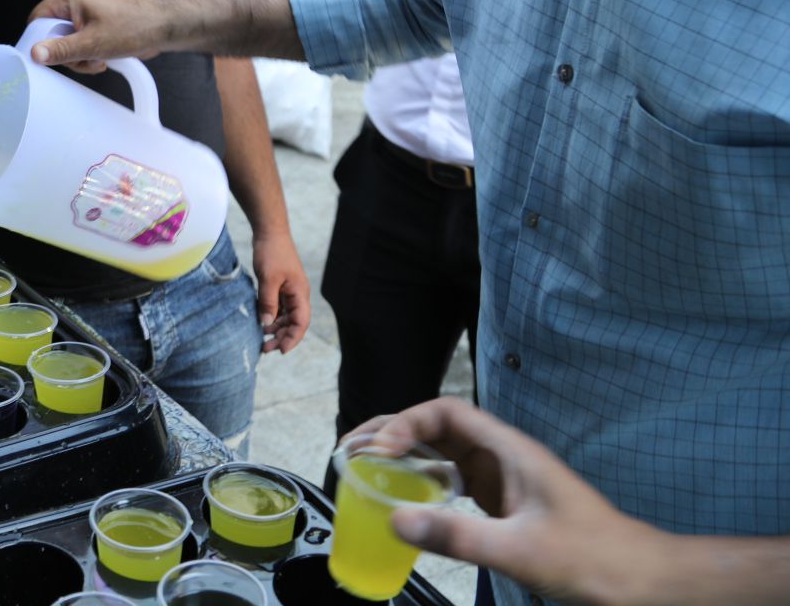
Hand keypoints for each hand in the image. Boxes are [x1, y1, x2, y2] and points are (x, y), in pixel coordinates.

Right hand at [26, 0, 168, 73]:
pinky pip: (80, 46)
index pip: (37, 19)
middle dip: (66, 53)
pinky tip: (103, 59)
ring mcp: (85, 17)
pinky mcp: (94, 29)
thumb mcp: (92, 43)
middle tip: (82, 58)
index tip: (46, 57)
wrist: (163, 28)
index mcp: (69, 0)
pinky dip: (88, 57)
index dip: (38, 40)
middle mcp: (74, 5)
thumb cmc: (134, 26)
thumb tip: (35, 53)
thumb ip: (61, 50)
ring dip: (79, 58)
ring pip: (66, 44)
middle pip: (51, 35)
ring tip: (97, 59)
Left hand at [251, 231, 310, 353]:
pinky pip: (279, 308)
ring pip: (286, 317)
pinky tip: (261, 323)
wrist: (270, 231)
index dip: (292, 338)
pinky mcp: (280, 286)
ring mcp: (289, 290)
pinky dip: (272, 317)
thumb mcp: (268, 279)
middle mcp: (298, 294)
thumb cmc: (271, 253)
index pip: (301, 323)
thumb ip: (268, 302)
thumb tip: (266, 324)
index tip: (281, 350)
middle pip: (294, 323)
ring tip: (262, 339)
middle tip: (266, 349)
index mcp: (300, 293)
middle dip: (282, 337)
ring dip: (276, 328)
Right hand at [351, 398, 664, 605]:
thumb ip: (459, 536)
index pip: (448, 413)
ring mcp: (504, 481)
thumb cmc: (595, 560)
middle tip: (351, 450)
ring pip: (442, 454)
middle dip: (393, 433)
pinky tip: (405, 503)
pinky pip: (453, 483)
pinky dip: (422, 486)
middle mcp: (503, 458)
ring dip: (404, 458)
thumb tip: (396, 521)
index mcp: (511, 452)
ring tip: (364, 469)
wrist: (644, 582)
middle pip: (437, 428)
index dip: (408, 423)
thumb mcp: (522, 550)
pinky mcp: (504, 506)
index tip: (381, 449)